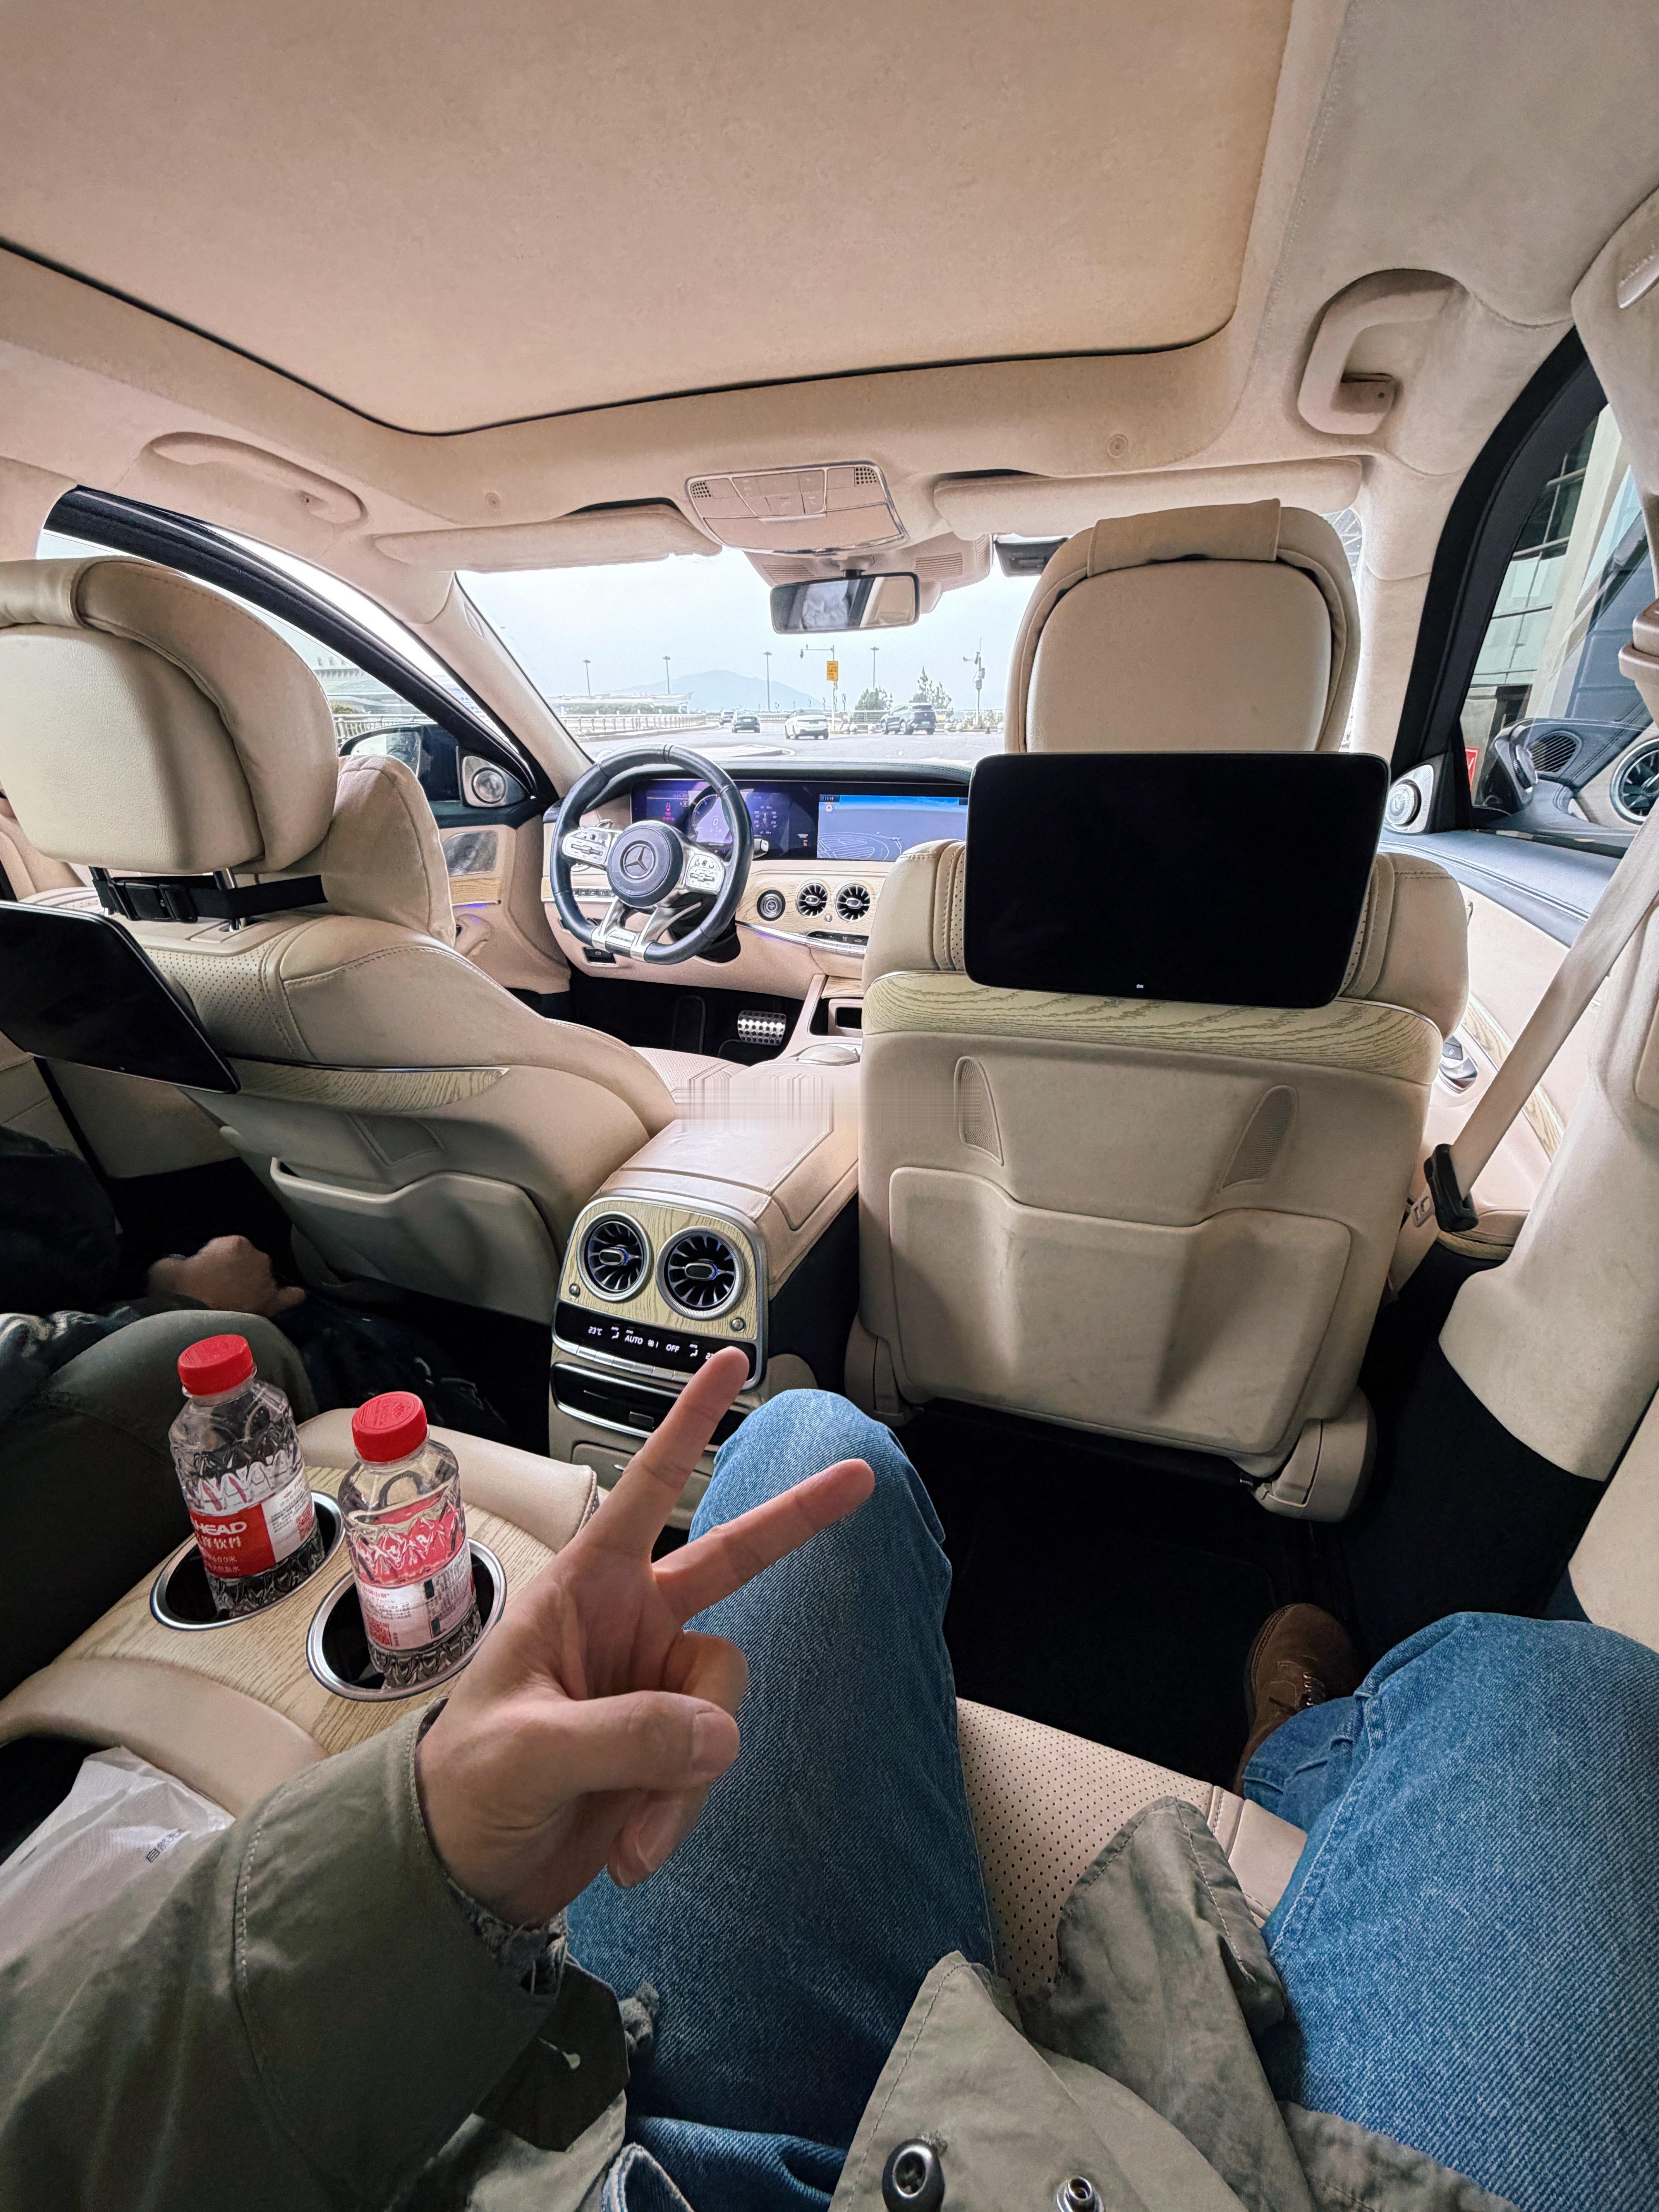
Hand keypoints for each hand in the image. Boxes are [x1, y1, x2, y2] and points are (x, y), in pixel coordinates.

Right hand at [146, 1234, 305, 1317]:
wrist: (192, 1323)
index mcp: (234, 1243)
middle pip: (246, 1263)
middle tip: (216, 1292)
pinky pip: (288, 1297)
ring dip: (254, 1286)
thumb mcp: (165, 1268)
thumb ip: (177, 1262)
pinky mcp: (271, 1304)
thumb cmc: (177, 1291)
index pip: (225, 1248)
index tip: (202, 1276)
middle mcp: (257, 1258)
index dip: (212, 1262)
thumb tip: (178, 1267)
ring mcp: (267, 1281)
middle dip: (234, 1274)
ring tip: (238, 1302)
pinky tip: (293, 1297)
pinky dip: (289, 1297)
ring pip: (263, 1279)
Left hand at [416, 1347, 872, 1924]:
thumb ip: (621, 1735)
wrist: (463, 1876)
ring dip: (684, 1777)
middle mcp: (629, 1625)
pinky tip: (630, 1851)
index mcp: (582, 1592)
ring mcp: (654, 1687)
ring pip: (722, 1702)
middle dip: (793, 1520)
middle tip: (860, 1477)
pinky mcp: (669, 1750)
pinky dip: (675, 1814)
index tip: (727, 1364)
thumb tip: (717, 1733)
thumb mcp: (523, 1751)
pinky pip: (709, 1764)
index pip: (643, 1492)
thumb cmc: (463, 1787)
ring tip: (630, 1834)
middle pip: (729, 1562)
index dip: (687, 1427)